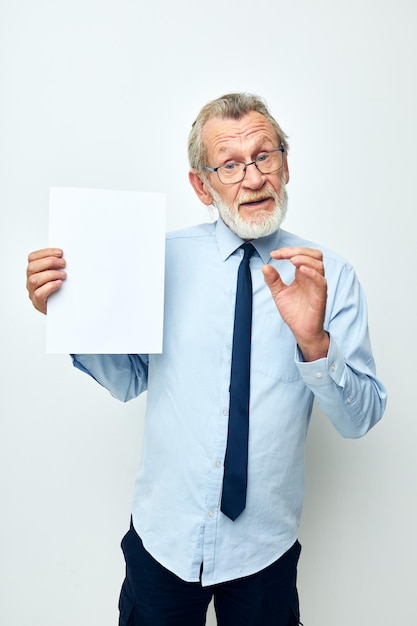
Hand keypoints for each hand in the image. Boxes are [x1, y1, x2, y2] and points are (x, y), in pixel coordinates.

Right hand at [26, 248, 66, 313]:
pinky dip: (50, 286)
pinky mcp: (38, 302)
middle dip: (50, 262)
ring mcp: (32, 292)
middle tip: (63, 263)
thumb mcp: (56, 274)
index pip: (32, 257)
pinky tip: (59, 284)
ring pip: (34, 280)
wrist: (59, 309)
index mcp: (33, 271)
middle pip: (32, 267)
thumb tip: (64, 256)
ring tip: (63, 275)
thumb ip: (56, 265)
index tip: (60, 252)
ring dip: (51, 274)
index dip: (46, 252)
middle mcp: (30, 281)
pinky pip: (39, 293)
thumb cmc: (58, 291)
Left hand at [262, 247, 328, 361]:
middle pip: (314, 255)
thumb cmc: (295, 313)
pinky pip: (320, 281)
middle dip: (298, 250)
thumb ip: (273, 280)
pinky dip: (312, 273)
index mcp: (303, 275)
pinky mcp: (320, 296)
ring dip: (305, 259)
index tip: (274, 254)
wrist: (302, 331)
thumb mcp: (279, 293)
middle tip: (283, 254)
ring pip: (319, 265)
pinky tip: (300, 270)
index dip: (287, 251)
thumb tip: (265, 266)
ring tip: (291, 260)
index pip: (300, 255)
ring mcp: (317, 286)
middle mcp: (312, 278)